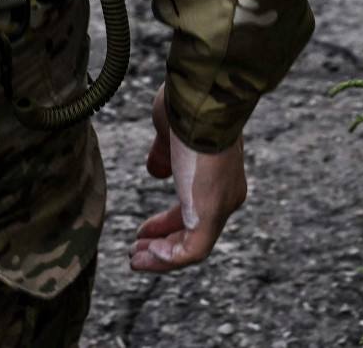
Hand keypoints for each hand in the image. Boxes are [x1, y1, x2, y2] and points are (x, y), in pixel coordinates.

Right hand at [129, 85, 247, 272]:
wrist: (201, 102)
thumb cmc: (186, 108)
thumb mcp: (171, 134)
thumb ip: (164, 155)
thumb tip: (155, 172)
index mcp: (219, 173)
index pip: (194, 208)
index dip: (167, 222)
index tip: (144, 230)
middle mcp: (227, 194)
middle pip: (194, 231)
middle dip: (163, 242)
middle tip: (137, 249)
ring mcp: (222, 206)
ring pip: (194, 246)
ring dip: (162, 255)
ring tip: (136, 259)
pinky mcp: (211, 216)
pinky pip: (192, 251)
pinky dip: (168, 258)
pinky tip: (146, 254)